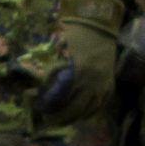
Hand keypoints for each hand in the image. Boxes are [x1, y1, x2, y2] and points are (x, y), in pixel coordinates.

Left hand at [43, 0, 123, 120]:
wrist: (99, 25)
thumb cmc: (74, 34)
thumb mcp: (57, 50)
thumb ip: (48, 69)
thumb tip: (34, 86)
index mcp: (78, 72)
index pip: (61, 97)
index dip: (49, 105)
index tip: (39, 108)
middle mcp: (92, 82)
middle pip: (74, 109)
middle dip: (60, 117)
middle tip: (48, 119)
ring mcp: (103, 85)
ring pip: (88, 111)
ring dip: (74, 118)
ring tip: (61, 120)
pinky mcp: (110, 85)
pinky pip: (100, 106)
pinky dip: (89, 113)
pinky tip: (79, 115)